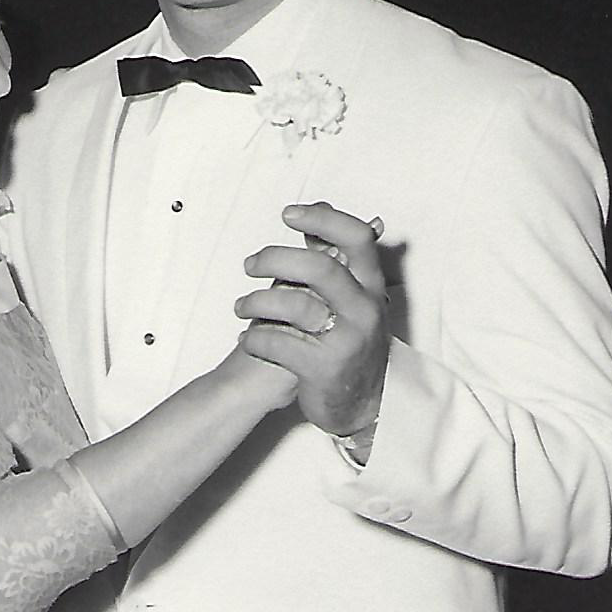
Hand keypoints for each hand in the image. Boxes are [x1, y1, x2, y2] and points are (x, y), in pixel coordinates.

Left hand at [235, 202, 389, 438]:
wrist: (362, 404)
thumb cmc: (348, 340)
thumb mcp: (351, 296)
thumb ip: (334, 254)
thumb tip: (321, 207)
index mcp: (371, 285)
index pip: (356, 239)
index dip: (322, 220)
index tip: (288, 214)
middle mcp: (365, 310)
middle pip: (320, 269)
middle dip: (276, 260)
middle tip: (250, 264)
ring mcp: (347, 341)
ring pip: (295, 306)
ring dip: (257, 301)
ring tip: (240, 307)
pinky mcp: (325, 369)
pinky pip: (280, 344)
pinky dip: (256, 338)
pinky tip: (248, 337)